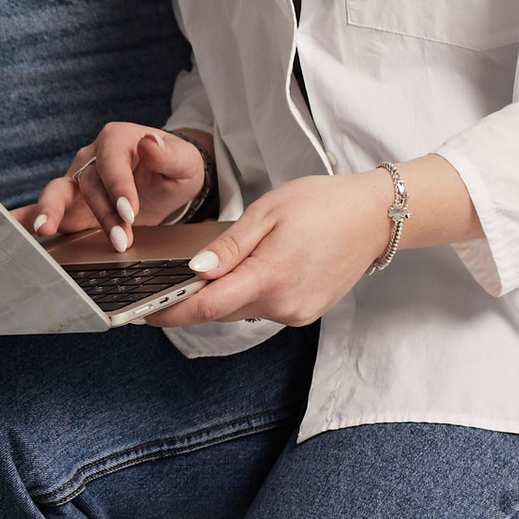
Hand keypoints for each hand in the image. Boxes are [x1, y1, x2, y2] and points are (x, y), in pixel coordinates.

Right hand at [29, 123, 208, 252]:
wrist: (164, 183)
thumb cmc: (173, 168)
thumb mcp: (184, 160)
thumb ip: (170, 154)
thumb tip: (150, 142)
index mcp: (116, 139)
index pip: (112, 159)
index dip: (118, 185)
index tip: (130, 212)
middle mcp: (90, 159)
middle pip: (87, 182)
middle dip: (101, 212)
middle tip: (120, 239)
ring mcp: (76, 183)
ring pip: (58, 194)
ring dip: (53, 213)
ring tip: (43, 230)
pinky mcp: (69, 207)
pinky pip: (43, 210)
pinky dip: (25, 219)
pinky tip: (11, 231)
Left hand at [148, 174, 398, 328]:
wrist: (375, 217)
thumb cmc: (322, 204)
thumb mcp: (268, 212)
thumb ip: (230, 247)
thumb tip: (195, 271)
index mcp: (270, 276)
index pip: (207, 306)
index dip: (171, 313)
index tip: (143, 314)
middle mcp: (284, 304)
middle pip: (221, 311)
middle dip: (192, 302)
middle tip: (165, 287)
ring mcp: (297, 313)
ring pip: (242, 310)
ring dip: (223, 295)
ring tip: (214, 269)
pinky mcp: (305, 313)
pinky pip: (263, 308)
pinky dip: (249, 294)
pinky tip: (252, 270)